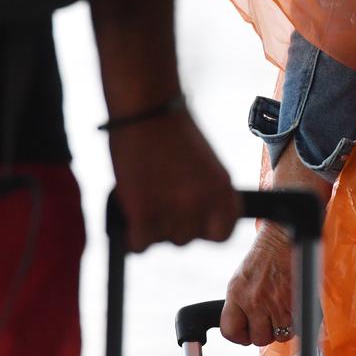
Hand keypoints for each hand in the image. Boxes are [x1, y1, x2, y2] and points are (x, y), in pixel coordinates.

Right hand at [108, 111, 238, 252]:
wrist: (147, 111)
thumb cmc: (175, 133)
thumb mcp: (207, 165)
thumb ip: (206, 195)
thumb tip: (197, 220)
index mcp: (223, 190)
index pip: (223, 233)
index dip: (206, 230)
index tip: (194, 223)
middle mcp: (203, 204)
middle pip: (188, 239)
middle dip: (173, 225)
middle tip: (161, 201)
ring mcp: (173, 211)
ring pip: (162, 240)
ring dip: (152, 226)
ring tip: (146, 196)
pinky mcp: (142, 213)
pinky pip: (139, 244)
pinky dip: (132, 234)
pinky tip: (131, 212)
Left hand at [222, 223, 296, 346]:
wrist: (286, 237)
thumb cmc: (267, 256)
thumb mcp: (242, 279)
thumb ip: (240, 302)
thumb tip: (244, 326)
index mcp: (236, 294)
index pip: (230, 331)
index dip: (240, 337)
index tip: (247, 334)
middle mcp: (254, 300)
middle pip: (258, 338)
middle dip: (266, 333)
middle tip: (271, 321)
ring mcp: (276, 302)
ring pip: (280, 335)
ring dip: (285, 328)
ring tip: (286, 312)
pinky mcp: (296, 301)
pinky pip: (298, 326)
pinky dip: (300, 321)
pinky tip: (296, 308)